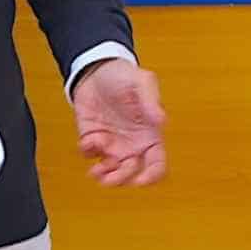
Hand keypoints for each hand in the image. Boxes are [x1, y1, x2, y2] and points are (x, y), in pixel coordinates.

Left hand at [73, 59, 166, 185]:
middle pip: (131, 173)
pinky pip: (89, 154)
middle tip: (110, 179)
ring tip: (96, 172)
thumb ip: (151, 101)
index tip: (141, 180)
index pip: (157, 164)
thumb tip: (161, 121)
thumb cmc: (125, 76)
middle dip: (121, 179)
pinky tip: (89, 141)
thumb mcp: (142, 82)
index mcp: (150, 135)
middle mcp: (132, 144)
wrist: (97, 69)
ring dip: (104, 175)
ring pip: (110, 170)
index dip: (151, 177)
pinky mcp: (92, 137)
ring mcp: (111, 143)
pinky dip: (88, 152)